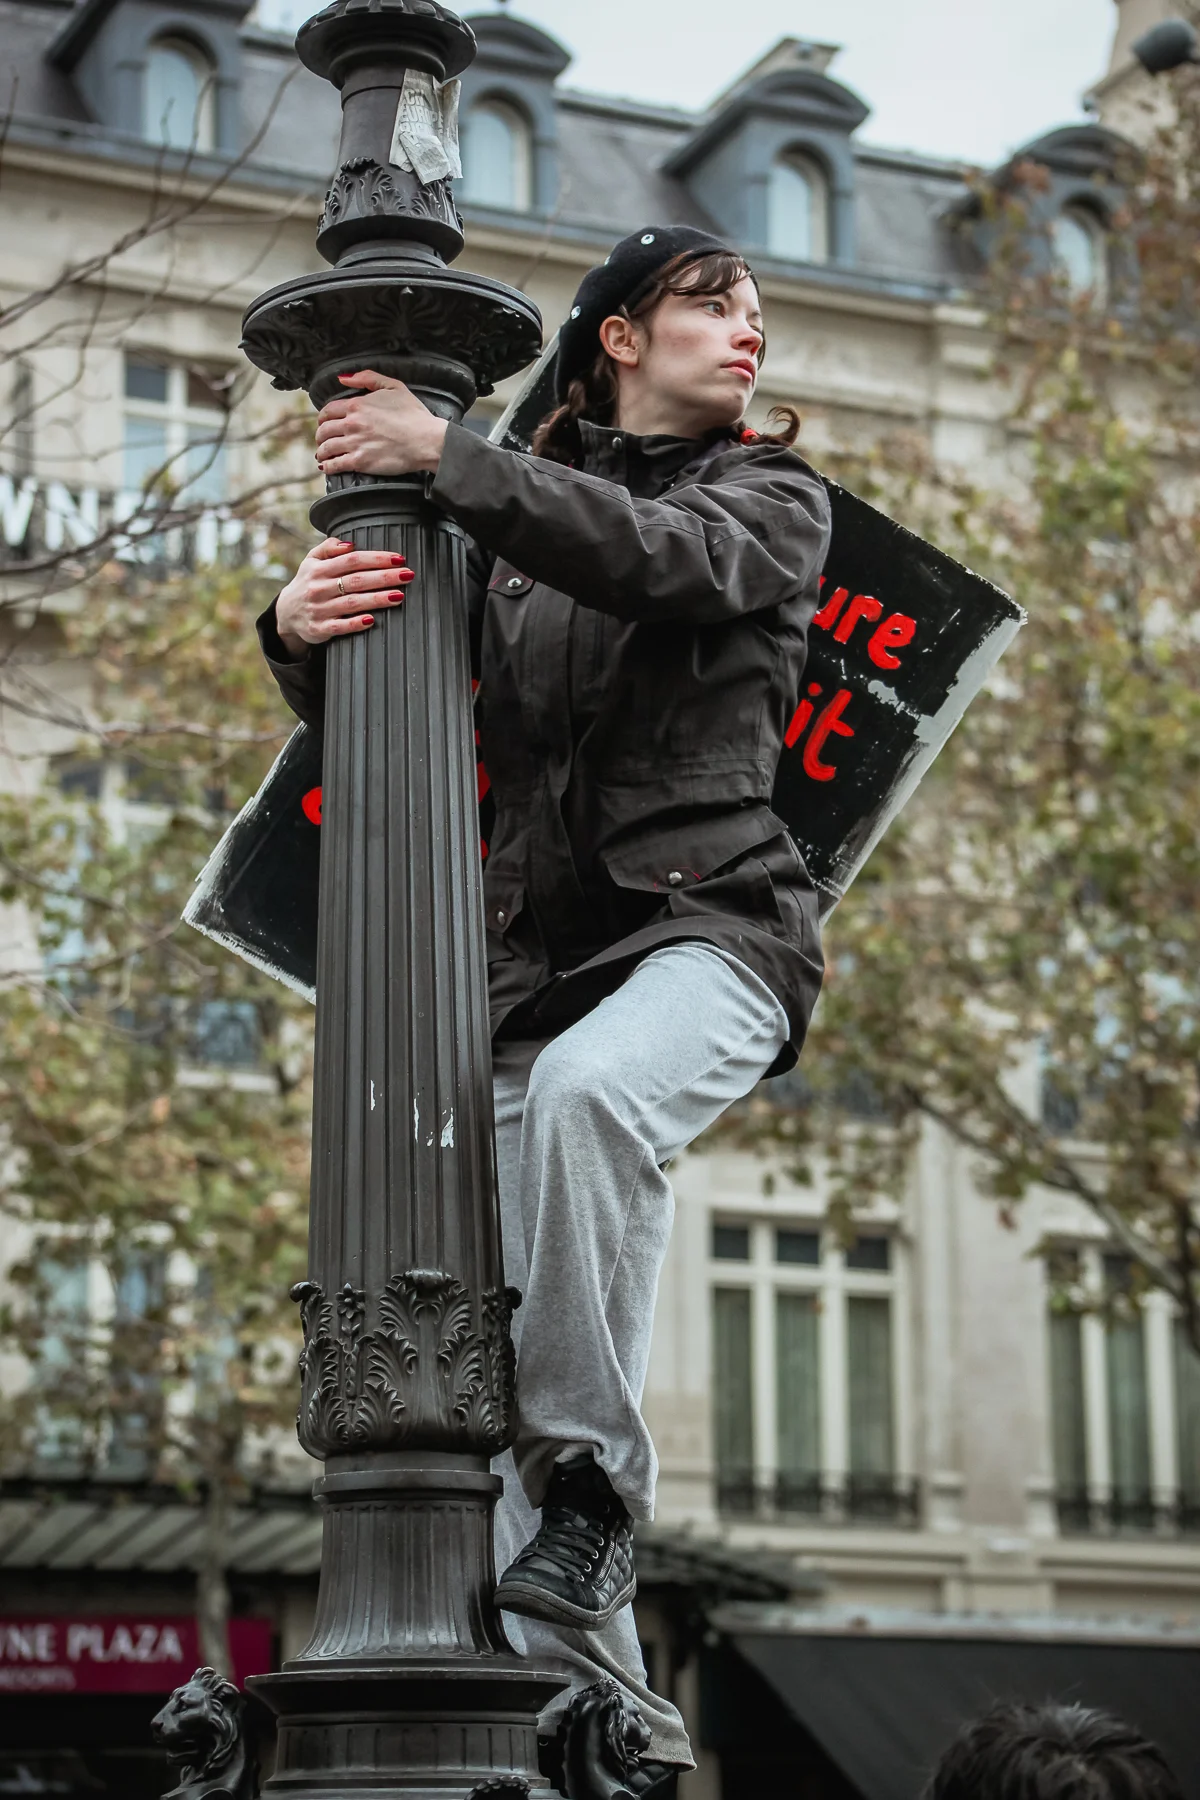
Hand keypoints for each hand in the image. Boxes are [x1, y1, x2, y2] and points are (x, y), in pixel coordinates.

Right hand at [275, 538, 414, 653]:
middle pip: (356, 580)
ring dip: (377, 599)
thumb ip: (328, 548)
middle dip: (384, 577)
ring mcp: (319, 609)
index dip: (377, 559)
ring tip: (399, 596)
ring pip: (352, 603)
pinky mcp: (319, 629)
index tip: (399, 559)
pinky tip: (372, 620)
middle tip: (408, 575)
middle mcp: (319, 588)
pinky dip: (355, 624)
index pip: (352, 560)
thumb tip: (350, 544)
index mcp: (320, 569)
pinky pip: (340, 627)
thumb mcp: (311, 561)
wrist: (286, 614)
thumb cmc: (307, 583)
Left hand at [315, 370, 448, 475]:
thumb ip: (368, 378)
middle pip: (324, 430)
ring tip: (322, 455)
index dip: (323, 417)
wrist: (426, 440)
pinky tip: (327, 467)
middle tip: (323, 439)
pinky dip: (327, 466)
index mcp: (357, 405)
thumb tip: (344, 379)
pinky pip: (335, 465)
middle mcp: (352, 424)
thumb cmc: (414, 415)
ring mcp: (355, 443)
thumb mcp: (394, 386)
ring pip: (326, 448)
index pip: (328, 411)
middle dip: (320, 435)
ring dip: (321, 451)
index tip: (325, 422)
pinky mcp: (360, 462)